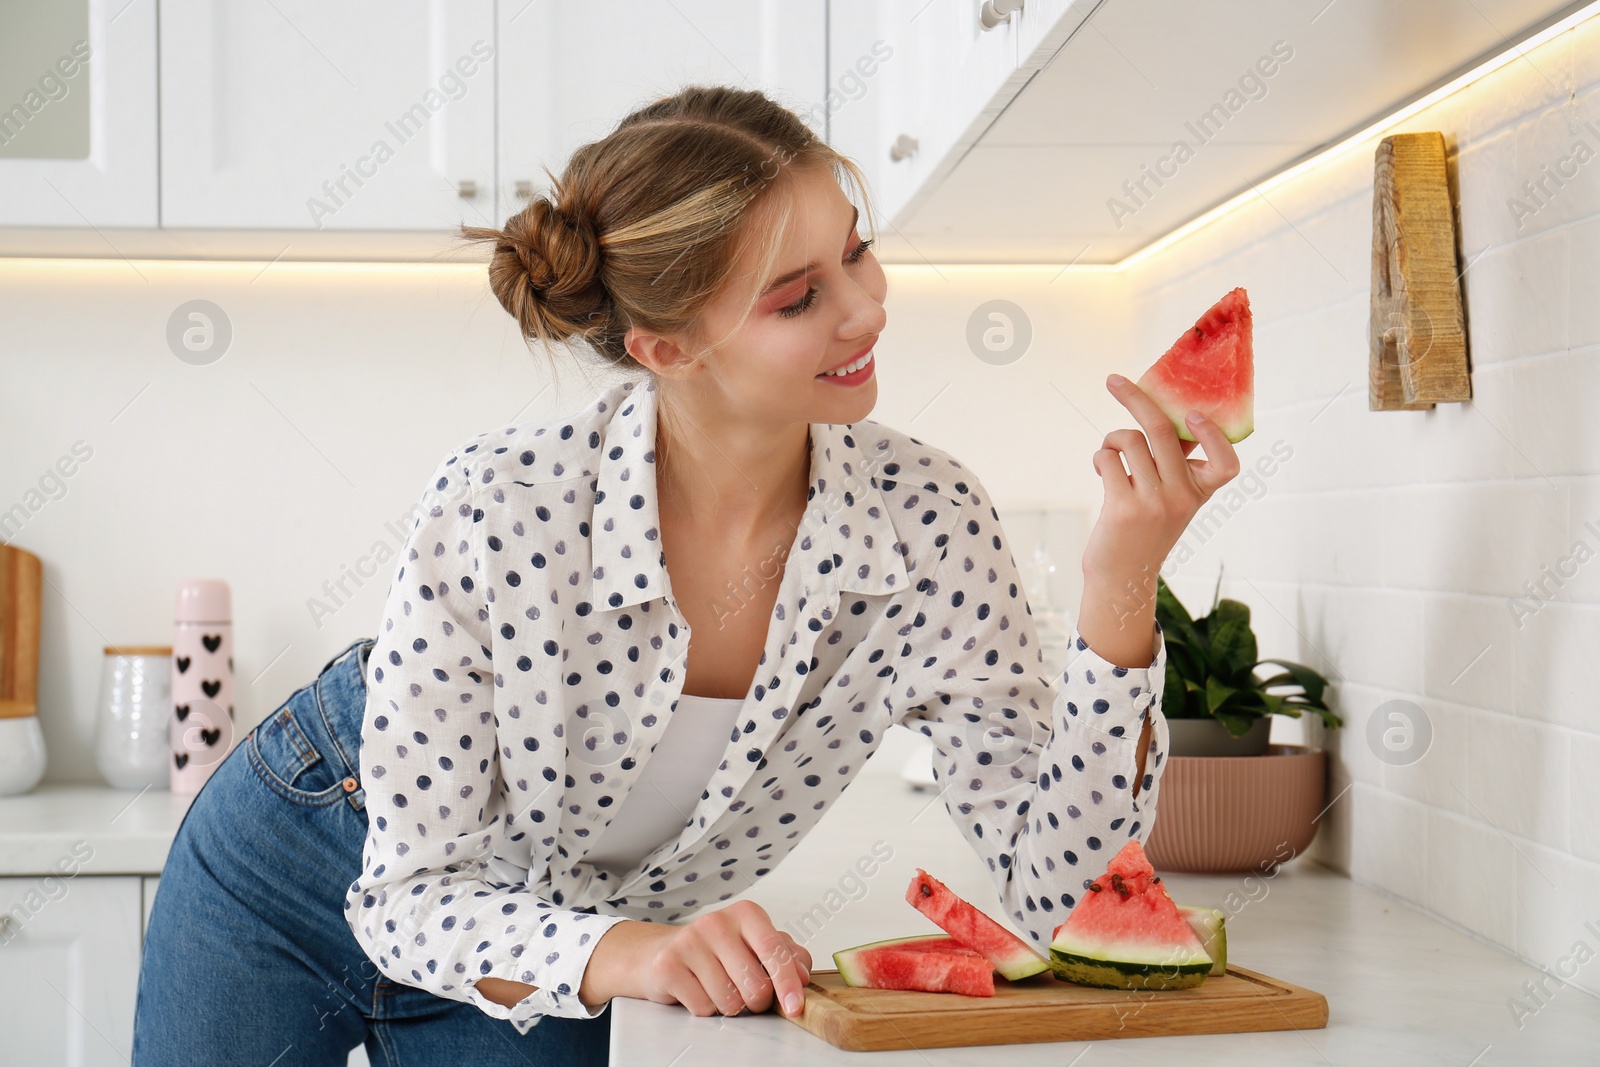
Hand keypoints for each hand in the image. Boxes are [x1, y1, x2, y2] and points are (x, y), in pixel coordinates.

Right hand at [636, 900, 812, 1017]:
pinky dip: (706, 1009)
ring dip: (730, 1006)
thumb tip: (803, 975)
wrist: (664, 952)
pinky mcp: (668, 966)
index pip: (774, 950)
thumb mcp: (756, 944)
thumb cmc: (718, 950)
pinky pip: (703, 1008)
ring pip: (730, 1002)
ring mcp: (689, 942)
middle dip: (756, 1001)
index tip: (795, 1007)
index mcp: (746, 914)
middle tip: (746, 992)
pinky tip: (698, 990)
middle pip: (755, 985)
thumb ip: (787, 955)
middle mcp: (716, 922)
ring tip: (718, 987)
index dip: (788, 983)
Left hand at [1082, 373, 1240, 586]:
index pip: (1226, 464)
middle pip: (1161, 430)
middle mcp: (1181, 496)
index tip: (1193, 414)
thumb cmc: (1145, 527)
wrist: (1122, 576)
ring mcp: (1154, 502)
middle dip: (1134, 398)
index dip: (1213, 435)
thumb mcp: (1171, 498)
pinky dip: (1101, 457)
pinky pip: (1108, 458)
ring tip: (1110, 455)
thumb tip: (1167, 412)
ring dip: (1112, 440)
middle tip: (1114, 380)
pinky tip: (1102, 470)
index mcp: (1199, 492)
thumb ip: (1175, 462)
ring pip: (1129, 441)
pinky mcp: (1124, 507)